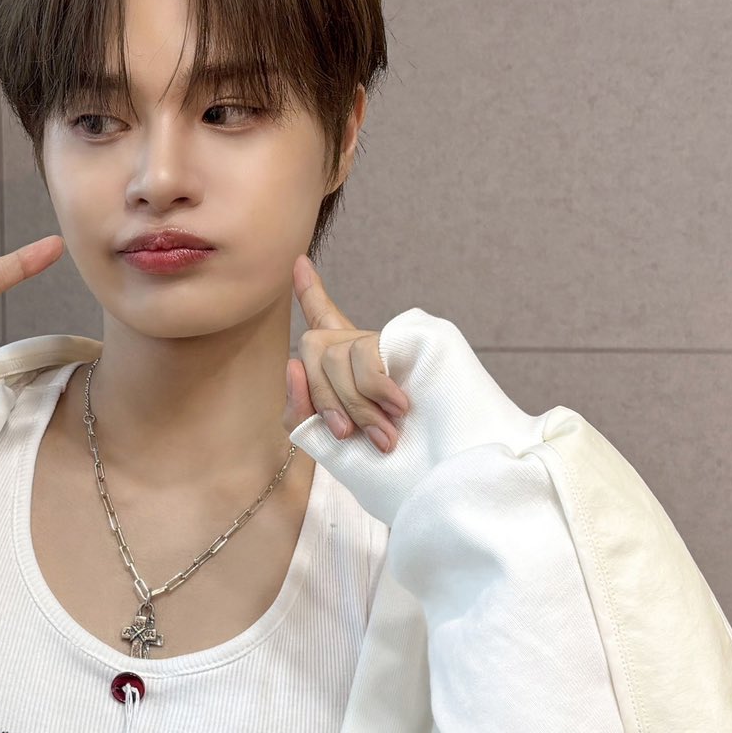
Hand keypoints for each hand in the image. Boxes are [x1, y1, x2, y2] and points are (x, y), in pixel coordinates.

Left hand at [285, 254, 410, 452]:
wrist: (439, 468)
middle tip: (346, 435)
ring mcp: (388, 339)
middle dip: (323, 396)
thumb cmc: (382, 462)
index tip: (299, 263)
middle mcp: (365, 345)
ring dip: (354, 404)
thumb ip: (300, 409)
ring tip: (383, 435)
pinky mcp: (411, 336)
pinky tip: (400, 407)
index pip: (323, 320)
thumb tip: (292, 364)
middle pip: (313, 345)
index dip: (310, 292)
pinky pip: (365, 355)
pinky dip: (375, 388)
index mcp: (347, 366)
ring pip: (336, 356)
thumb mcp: (327, 442)